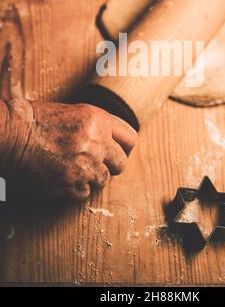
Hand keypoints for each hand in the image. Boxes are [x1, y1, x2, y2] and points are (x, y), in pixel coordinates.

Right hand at [2, 100, 136, 200]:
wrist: (13, 133)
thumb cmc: (39, 120)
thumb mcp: (76, 112)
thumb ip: (98, 126)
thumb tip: (113, 143)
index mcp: (99, 119)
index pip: (130, 138)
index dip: (124, 147)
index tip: (119, 153)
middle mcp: (97, 141)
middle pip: (121, 163)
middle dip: (110, 165)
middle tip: (95, 164)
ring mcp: (86, 164)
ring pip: (103, 180)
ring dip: (91, 177)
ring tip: (72, 168)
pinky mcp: (72, 183)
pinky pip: (85, 193)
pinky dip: (75, 189)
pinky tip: (61, 177)